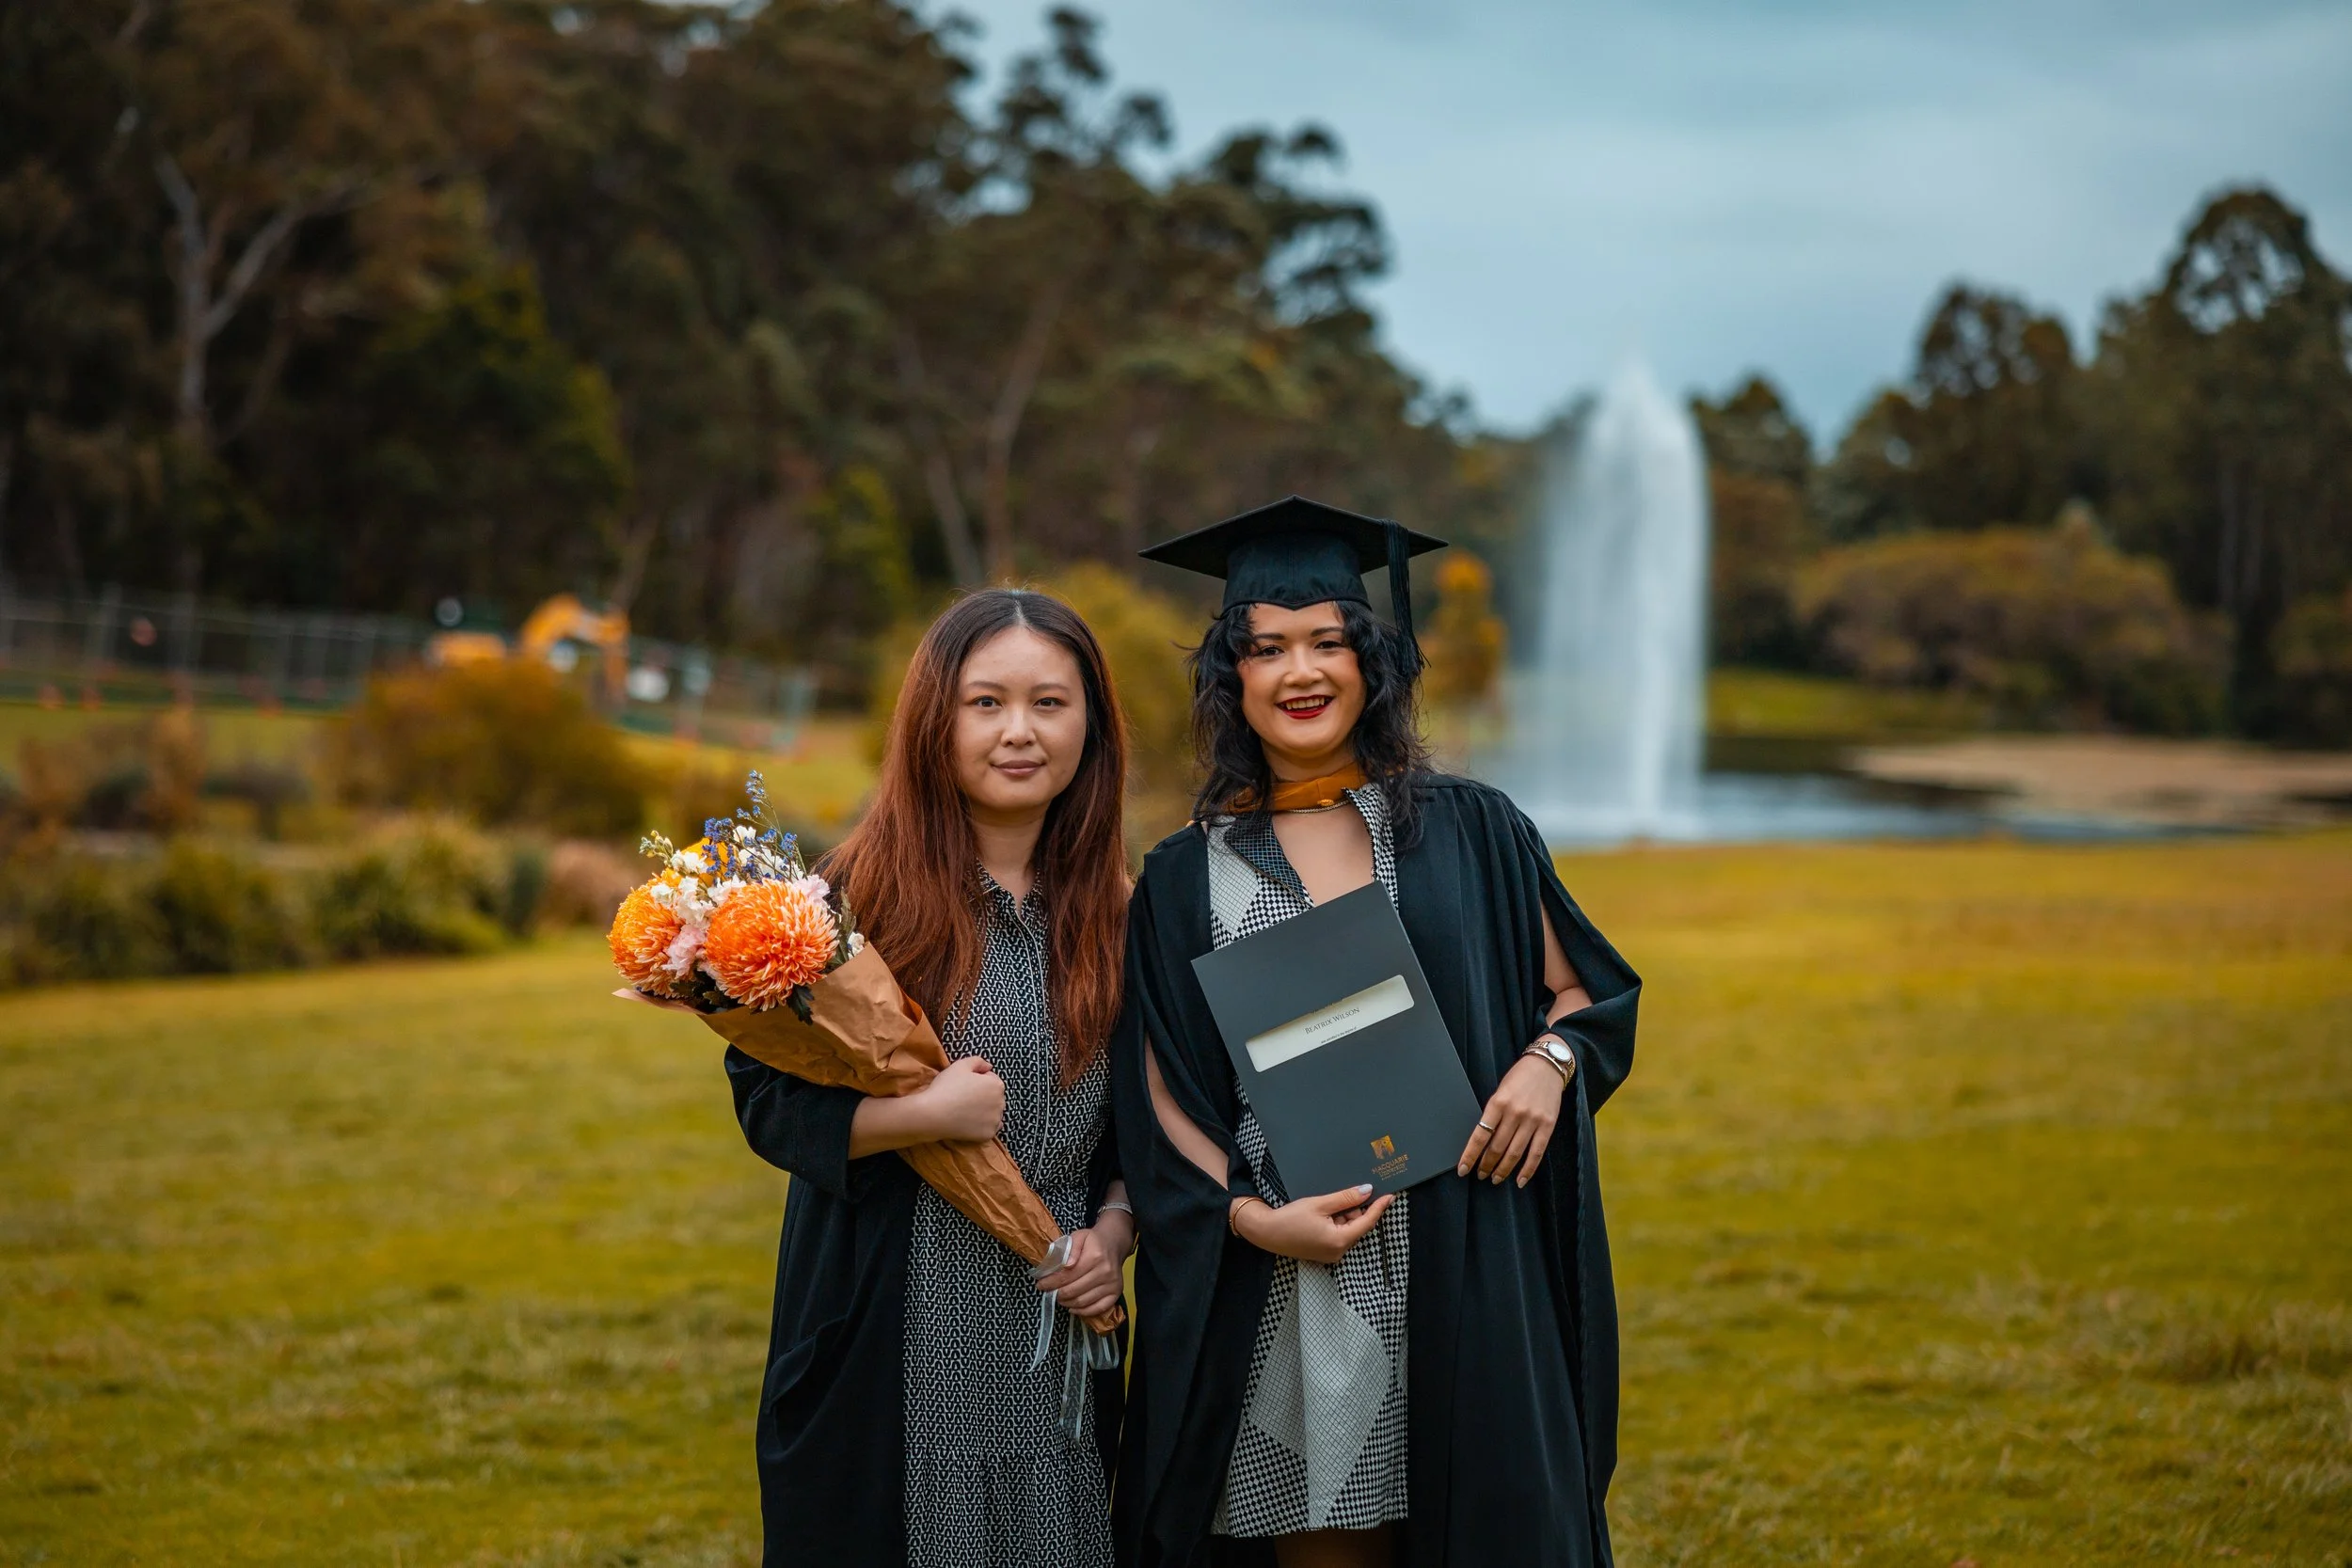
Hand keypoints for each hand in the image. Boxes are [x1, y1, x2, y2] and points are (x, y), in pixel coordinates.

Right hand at [919, 1057, 1004, 1141]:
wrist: (933, 1114)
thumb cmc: (947, 1087)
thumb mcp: (960, 1065)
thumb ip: (978, 1061)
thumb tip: (989, 1067)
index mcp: (997, 1085)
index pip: (991, 1079)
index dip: (977, 1080)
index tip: (964, 1085)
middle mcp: (1001, 1103)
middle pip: (994, 1097)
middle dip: (983, 1095)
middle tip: (964, 1098)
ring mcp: (995, 1120)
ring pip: (993, 1113)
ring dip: (984, 1111)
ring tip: (966, 1111)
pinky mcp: (988, 1134)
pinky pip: (989, 1128)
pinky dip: (982, 1125)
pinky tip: (970, 1122)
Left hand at [1034, 1217, 1130, 1319]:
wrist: (1113, 1244)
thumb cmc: (1092, 1241)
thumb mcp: (1078, 1236)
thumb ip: (1070, 1249)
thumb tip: (1065, 1266)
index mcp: (1095, 1256)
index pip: (1068, 1275)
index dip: (1051, 1282)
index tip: (1040, 1285)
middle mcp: (1106, 1272)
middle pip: (1074, 1291)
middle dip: (1057, 1294)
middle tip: (1049, 1292)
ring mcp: (1112, 1284)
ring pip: (1083, 1302)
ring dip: (1067, 1303)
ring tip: (1059, 1298)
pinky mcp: (1116, 1293)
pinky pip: (1097, 1309)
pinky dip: (1082, 1311)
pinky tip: (1072, 1307)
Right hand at [1232, 1185, 1395, 1265]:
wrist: (1266, 1232)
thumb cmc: (1290, 1218)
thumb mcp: (1320, 1204)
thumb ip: (1345, 1198)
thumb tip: (1367, 1191)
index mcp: (1340, 1240)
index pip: (1367, 1222)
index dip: (1379, 1207)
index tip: (1390, 1195)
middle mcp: (1338, 1251)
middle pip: (1357, 1226)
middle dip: (1354, 1210)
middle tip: (1342, 1195)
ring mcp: (1331, 1254)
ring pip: (1347, 1230)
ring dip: (1343, 1216)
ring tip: (1325, 1206)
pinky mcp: (1323, 1252)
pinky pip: (1338, 1235)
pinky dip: (1336, 1223)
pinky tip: (1323, 1214)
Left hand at [1457, 1052, 1565, 1186]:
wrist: (1547, 1065)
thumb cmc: (1520, 1077)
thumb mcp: (1500, 1091)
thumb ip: (1493, 1114)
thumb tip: (1483, 1141)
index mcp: (1498, 1102)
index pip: (1480, 1135)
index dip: (1470, 1155)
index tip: (1463, 1168)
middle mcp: (1515, 1113)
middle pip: (1497, 1147)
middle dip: (1486, 1165)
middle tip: (1480, 1175)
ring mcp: (1533, 1120)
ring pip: (1514, 1153)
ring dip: (1503, 1170)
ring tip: (1495, 1178)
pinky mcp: (1548, 1126)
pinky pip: (1536, 1153)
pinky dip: (1527, 1170)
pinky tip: (1519, 1180)